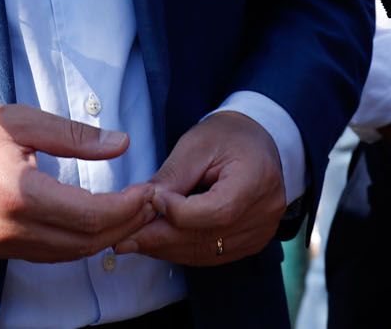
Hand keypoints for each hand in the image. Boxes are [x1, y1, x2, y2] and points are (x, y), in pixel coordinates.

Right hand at [0, 105, 156, 261]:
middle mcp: (16, 229)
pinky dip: (78, 244)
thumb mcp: (21, 120)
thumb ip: (75, 136)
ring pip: (70, 255)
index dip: (127, 207)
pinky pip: (50, 256)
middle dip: (125, 225)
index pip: (91, 216)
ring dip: (104, 238)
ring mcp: (6, 245)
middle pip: (87, 243)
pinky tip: (91, 224)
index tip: (147, 190)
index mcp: (23, 195)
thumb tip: (121, 144)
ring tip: (127, 212)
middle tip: (147, 203)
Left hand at [117, 110, 285, 265]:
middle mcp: (265, 212)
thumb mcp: (196, 144)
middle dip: (162, 238)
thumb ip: (172, 177)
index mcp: (257, 180)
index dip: (179, 213)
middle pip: (209, 236)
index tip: (151, 201)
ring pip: (208, 252)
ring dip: (168, 249)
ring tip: (135, 241)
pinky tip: (158, 244)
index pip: (217, 211)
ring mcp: (261, 231)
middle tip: (125, 237)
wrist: (255, 140)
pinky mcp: (251, 242)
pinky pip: (213, 255)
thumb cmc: (227, 135)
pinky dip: (183, 251)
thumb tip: (143, 204)